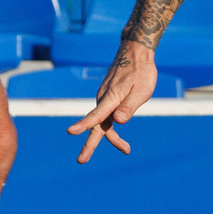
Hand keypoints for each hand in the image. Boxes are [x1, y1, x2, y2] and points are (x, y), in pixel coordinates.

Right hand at [67, 41, 157, 163]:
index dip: (83, 125)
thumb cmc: (141, 72)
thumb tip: (117, 121)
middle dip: (89, 144)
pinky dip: (111, 125)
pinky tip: (121, 129)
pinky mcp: (108, 97)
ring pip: (103, 121)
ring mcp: (104, 97)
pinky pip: (106, 114)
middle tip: (81, 161)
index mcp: (111, 98)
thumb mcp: (142, 91)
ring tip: (126, 149)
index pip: (95, 115)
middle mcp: (103, 99)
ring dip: (111, 137)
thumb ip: (129, 107)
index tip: (70, 132)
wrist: (135, 52)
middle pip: (96, 125)